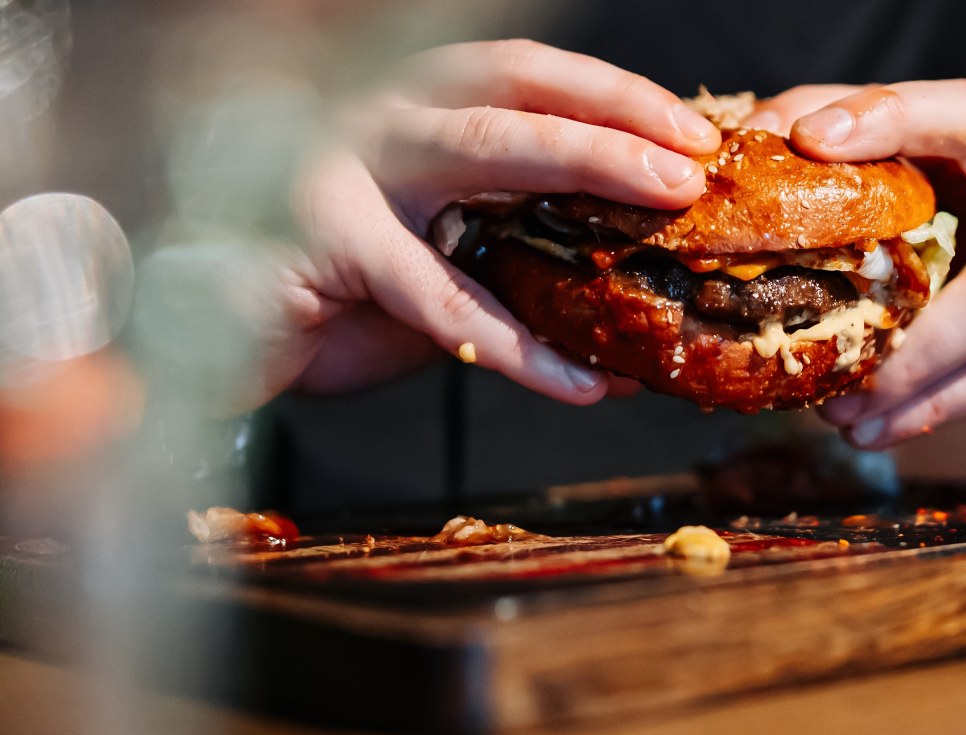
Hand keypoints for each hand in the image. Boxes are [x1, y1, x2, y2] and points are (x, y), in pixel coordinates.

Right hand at [257, 39, 718, 409]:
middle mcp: (381, 115)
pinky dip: (517, 343)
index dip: (615, 97)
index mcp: (414, 109)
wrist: (227, 332)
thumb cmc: (339, 290)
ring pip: (482, 153)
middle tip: (692, 170)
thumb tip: (629, 287)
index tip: (693, 135)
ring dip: (584, 176)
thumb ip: (512, 250)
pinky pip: (440, 296)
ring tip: (660, 220)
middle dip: (615, 126)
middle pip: (515, 96)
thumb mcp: (439, 255)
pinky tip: (579, 381)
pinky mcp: (322, 239)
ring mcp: (346, 164)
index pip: (528, 77)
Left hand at [748, 81, 965, 456]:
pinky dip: (935, 406)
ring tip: (841, 413)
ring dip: (907, 380)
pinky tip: (880, 429)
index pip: (958, 109)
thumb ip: (863, 176)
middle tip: (822, 358)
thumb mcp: (936, 207)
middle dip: (895, 327)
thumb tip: (760, 147)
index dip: (887, 117)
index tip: (809, 140)